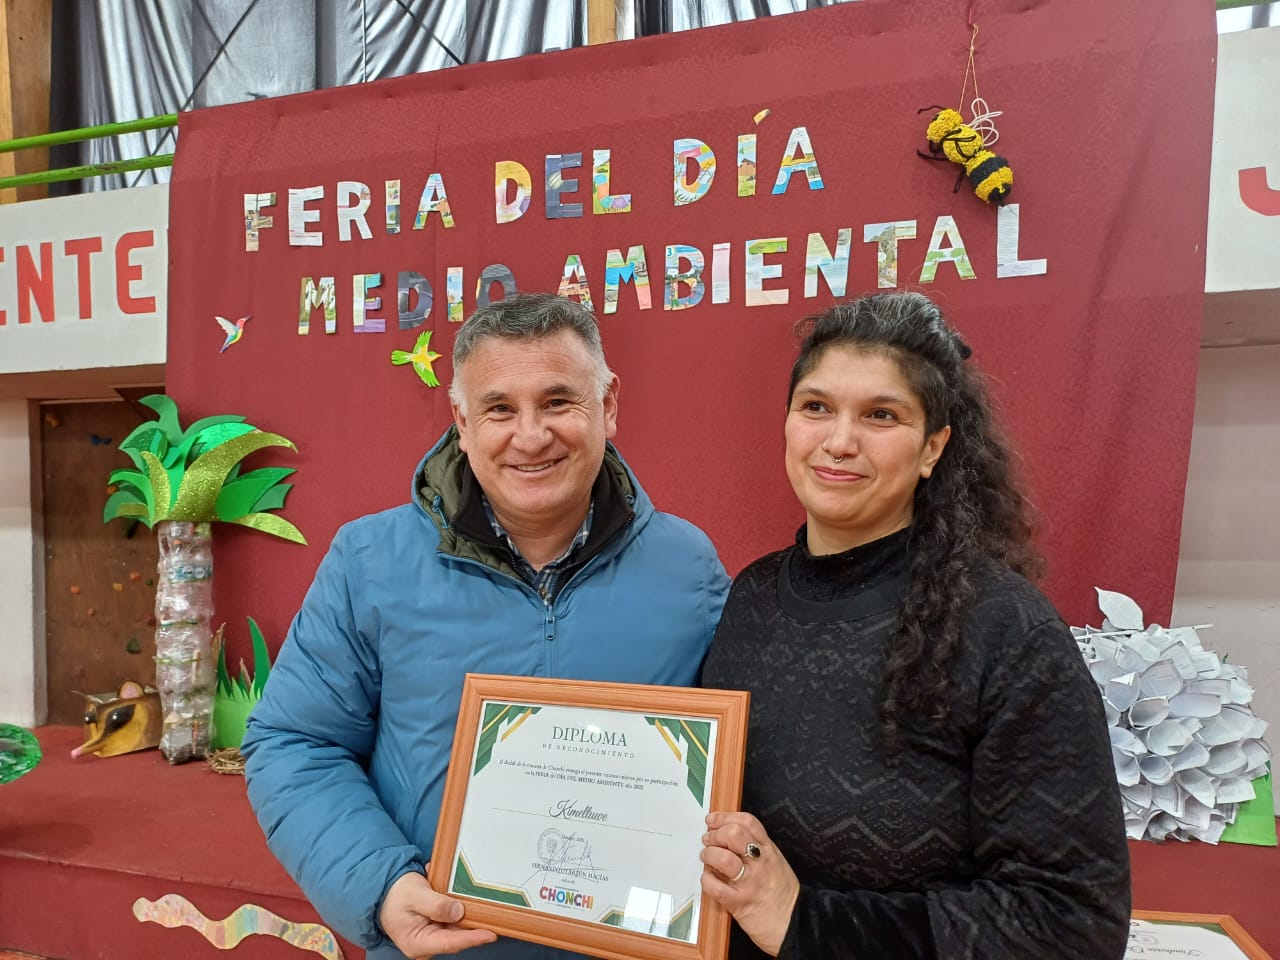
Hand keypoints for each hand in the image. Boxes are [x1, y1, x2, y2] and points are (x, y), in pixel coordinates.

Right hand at [378, 867, 497, 958]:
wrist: (386, 891)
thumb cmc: (396, 895)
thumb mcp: (415, 895)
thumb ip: (436, 904)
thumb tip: (458, 912)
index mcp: (418, 943)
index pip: (450, 943)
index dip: (472, 939)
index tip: (490, 934)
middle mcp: (428, 943)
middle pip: (458, 935)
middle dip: (474, 922)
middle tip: (491, 909)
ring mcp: (434, 936)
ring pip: (458, 926)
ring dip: (465, 910)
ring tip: (467, 893)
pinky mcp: (439, 927)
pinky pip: (454, 918)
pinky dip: (457, 905)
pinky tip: (453, 891)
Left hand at [701, 812, 799, 957]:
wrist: (796, 926)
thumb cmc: (784, 897)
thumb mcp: (777, 863)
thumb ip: (758, 849)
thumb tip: (730, 838)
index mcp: (769, 851)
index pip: (747, 822)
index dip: (725, 817)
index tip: (713, 819)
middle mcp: (760, 863)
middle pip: (734, 834)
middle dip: (715, 834)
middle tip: (708, 840)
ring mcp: (749, 883)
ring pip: (723, 858)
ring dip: (709, 855)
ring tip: (707, 859)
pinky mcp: (739, 903)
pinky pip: (715, 886)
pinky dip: (707, 880)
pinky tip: (709, 879)